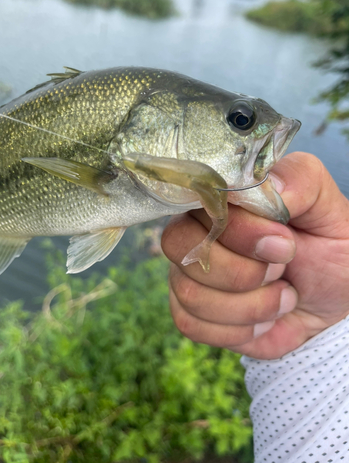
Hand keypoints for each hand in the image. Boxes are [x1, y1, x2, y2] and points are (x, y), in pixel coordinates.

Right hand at [161, 152, 348, 359]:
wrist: (330, 300)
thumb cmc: (326, 247)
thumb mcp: (328, 208)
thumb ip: (300, 179)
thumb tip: (266, 183)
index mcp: (221, 199)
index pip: (200, 203)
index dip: (239, 230)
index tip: (283, 244)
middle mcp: (195, 231)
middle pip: (179, 246)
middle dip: (240, 271)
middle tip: (280, 271)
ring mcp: (188, 272)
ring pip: (190, 292)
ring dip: (250, 305)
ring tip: (282, 296)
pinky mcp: (190, 311)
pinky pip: (190, 323)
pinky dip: (238, 329)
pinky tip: (263, 319)